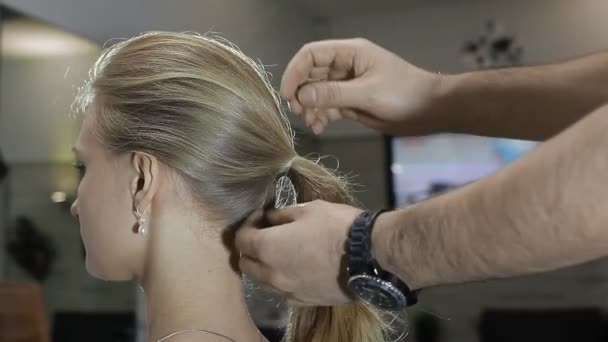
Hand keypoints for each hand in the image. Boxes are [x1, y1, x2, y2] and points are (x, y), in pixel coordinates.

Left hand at [235, 200, 361, 305]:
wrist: (369, 256)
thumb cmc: (336, 226)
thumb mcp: (308, 209)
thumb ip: (282, 215)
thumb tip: (270, 218)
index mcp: (268, 248)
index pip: (241, 239)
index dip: (248, 224)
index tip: (262, 215)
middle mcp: (271, 274)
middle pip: (246, 264)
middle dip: (251, 248)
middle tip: (266, 234)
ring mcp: (287, 291)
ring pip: (262, 281)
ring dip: (264, 266)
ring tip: (281, 252)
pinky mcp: (303, 301)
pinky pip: (282, 291)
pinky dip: (281, 280)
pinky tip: (296, 267)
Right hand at [281, 38, 442, 134]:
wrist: (429, 111)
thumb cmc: (404, 94)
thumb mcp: (368, 93)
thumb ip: (334, 94)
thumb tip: (303, 95)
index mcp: (350, 53)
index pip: (312, 54)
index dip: (295, 72)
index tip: (288, 94)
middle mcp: (345, 67)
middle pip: (311, 75)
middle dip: (301, 92)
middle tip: (298, 111)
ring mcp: (347, 85)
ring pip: (317, 93)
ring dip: (310, 107)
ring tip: (311, 122)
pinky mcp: (351, 103)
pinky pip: (328, 107)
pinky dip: (321, 116)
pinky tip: (320, 127)